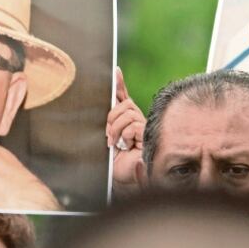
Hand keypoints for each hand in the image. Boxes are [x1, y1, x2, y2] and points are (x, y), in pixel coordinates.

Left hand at [106, 67, 144, 197]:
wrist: (122, 177)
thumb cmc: (113, 160)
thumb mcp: (104, 137)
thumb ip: (105, 122)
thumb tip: (101, 104)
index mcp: (124, 120)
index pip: (122, 98)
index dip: (119, 84)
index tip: (114, 70)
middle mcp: (136, 121)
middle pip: (125, 104)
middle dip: (111, 117)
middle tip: (107, 134)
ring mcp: (143, 127)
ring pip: (128, 112)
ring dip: (116, 128)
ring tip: (114, 142)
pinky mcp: (147, 135)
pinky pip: (133, 125)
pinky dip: (124, 135)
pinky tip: (125, 146)